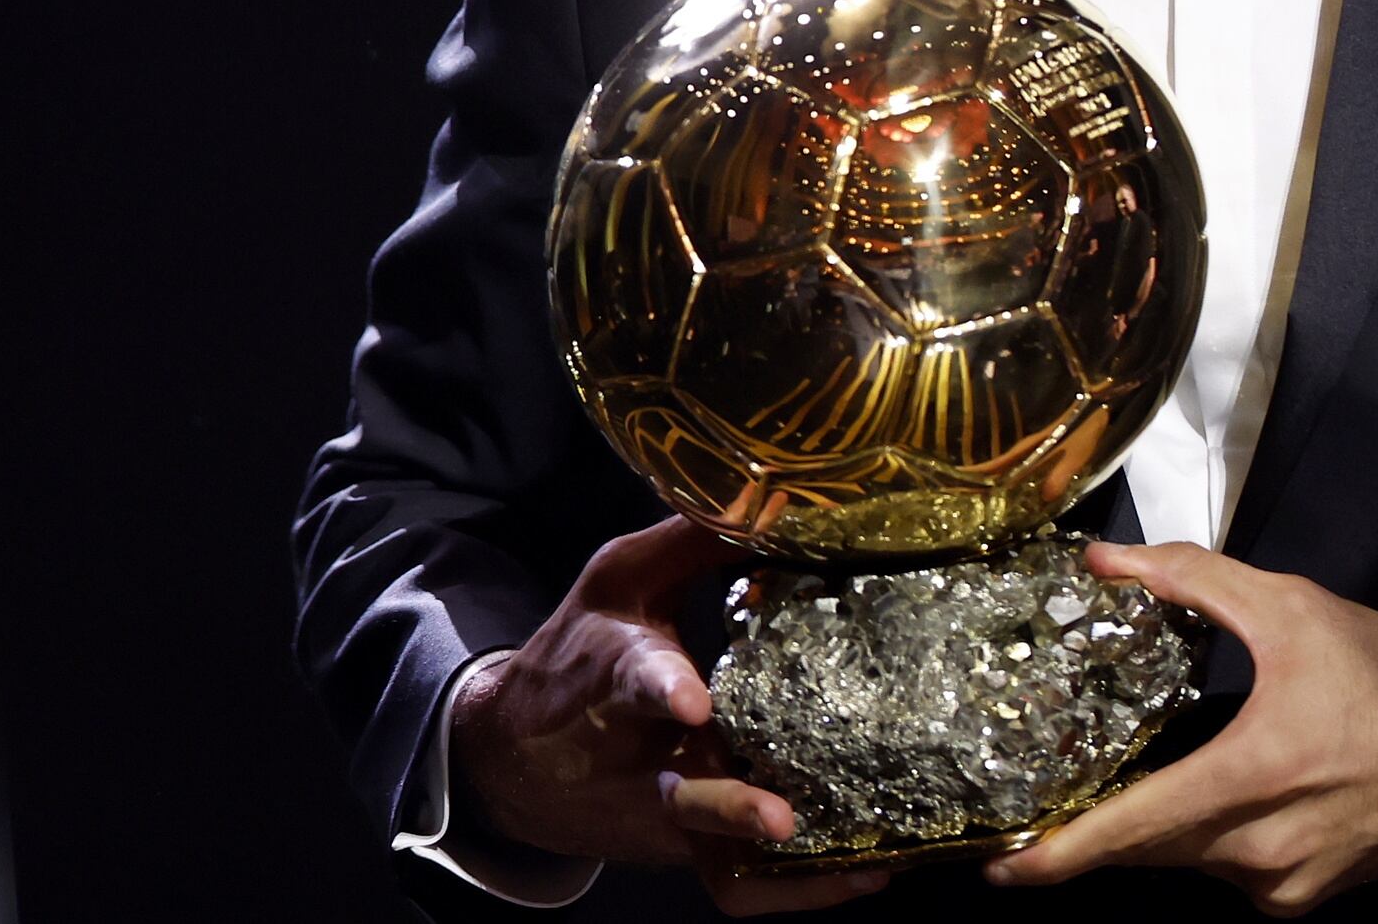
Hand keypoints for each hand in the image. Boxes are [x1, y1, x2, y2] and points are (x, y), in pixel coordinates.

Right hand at [452, 517, 889, 913]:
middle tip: (778, 818)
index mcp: (618, 676)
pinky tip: (865, 876)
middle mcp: (641, 757)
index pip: (636, 681)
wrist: (512, 756)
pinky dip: (793, 893)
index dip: (663, 689)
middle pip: (683, 791)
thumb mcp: (618, 580)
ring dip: (781, 861)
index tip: (692, 700)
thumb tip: (768, 495)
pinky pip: (735, 887)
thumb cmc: (579, 652)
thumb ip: (689, 540)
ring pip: (715, 851)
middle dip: (726, 806)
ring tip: (856, 868)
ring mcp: (665, 812)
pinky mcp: (686, 849)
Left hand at [987, 541, 1377, 914]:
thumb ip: (1191, 579)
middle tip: (1065, 803)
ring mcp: (1289, 881)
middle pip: (1154, 847)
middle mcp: (1266, 847)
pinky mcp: (1308, 895)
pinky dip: (1217, 839)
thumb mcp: (1287, 606)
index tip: (1008, 865)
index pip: (1139, 828)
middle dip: (1108, 829)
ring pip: (1193, 860)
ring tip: (1173, 777)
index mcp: (1254, 776)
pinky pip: (1235, 873)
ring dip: (1171, 825)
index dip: (1066, 853)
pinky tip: (1236, 794)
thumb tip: (1109, 561)